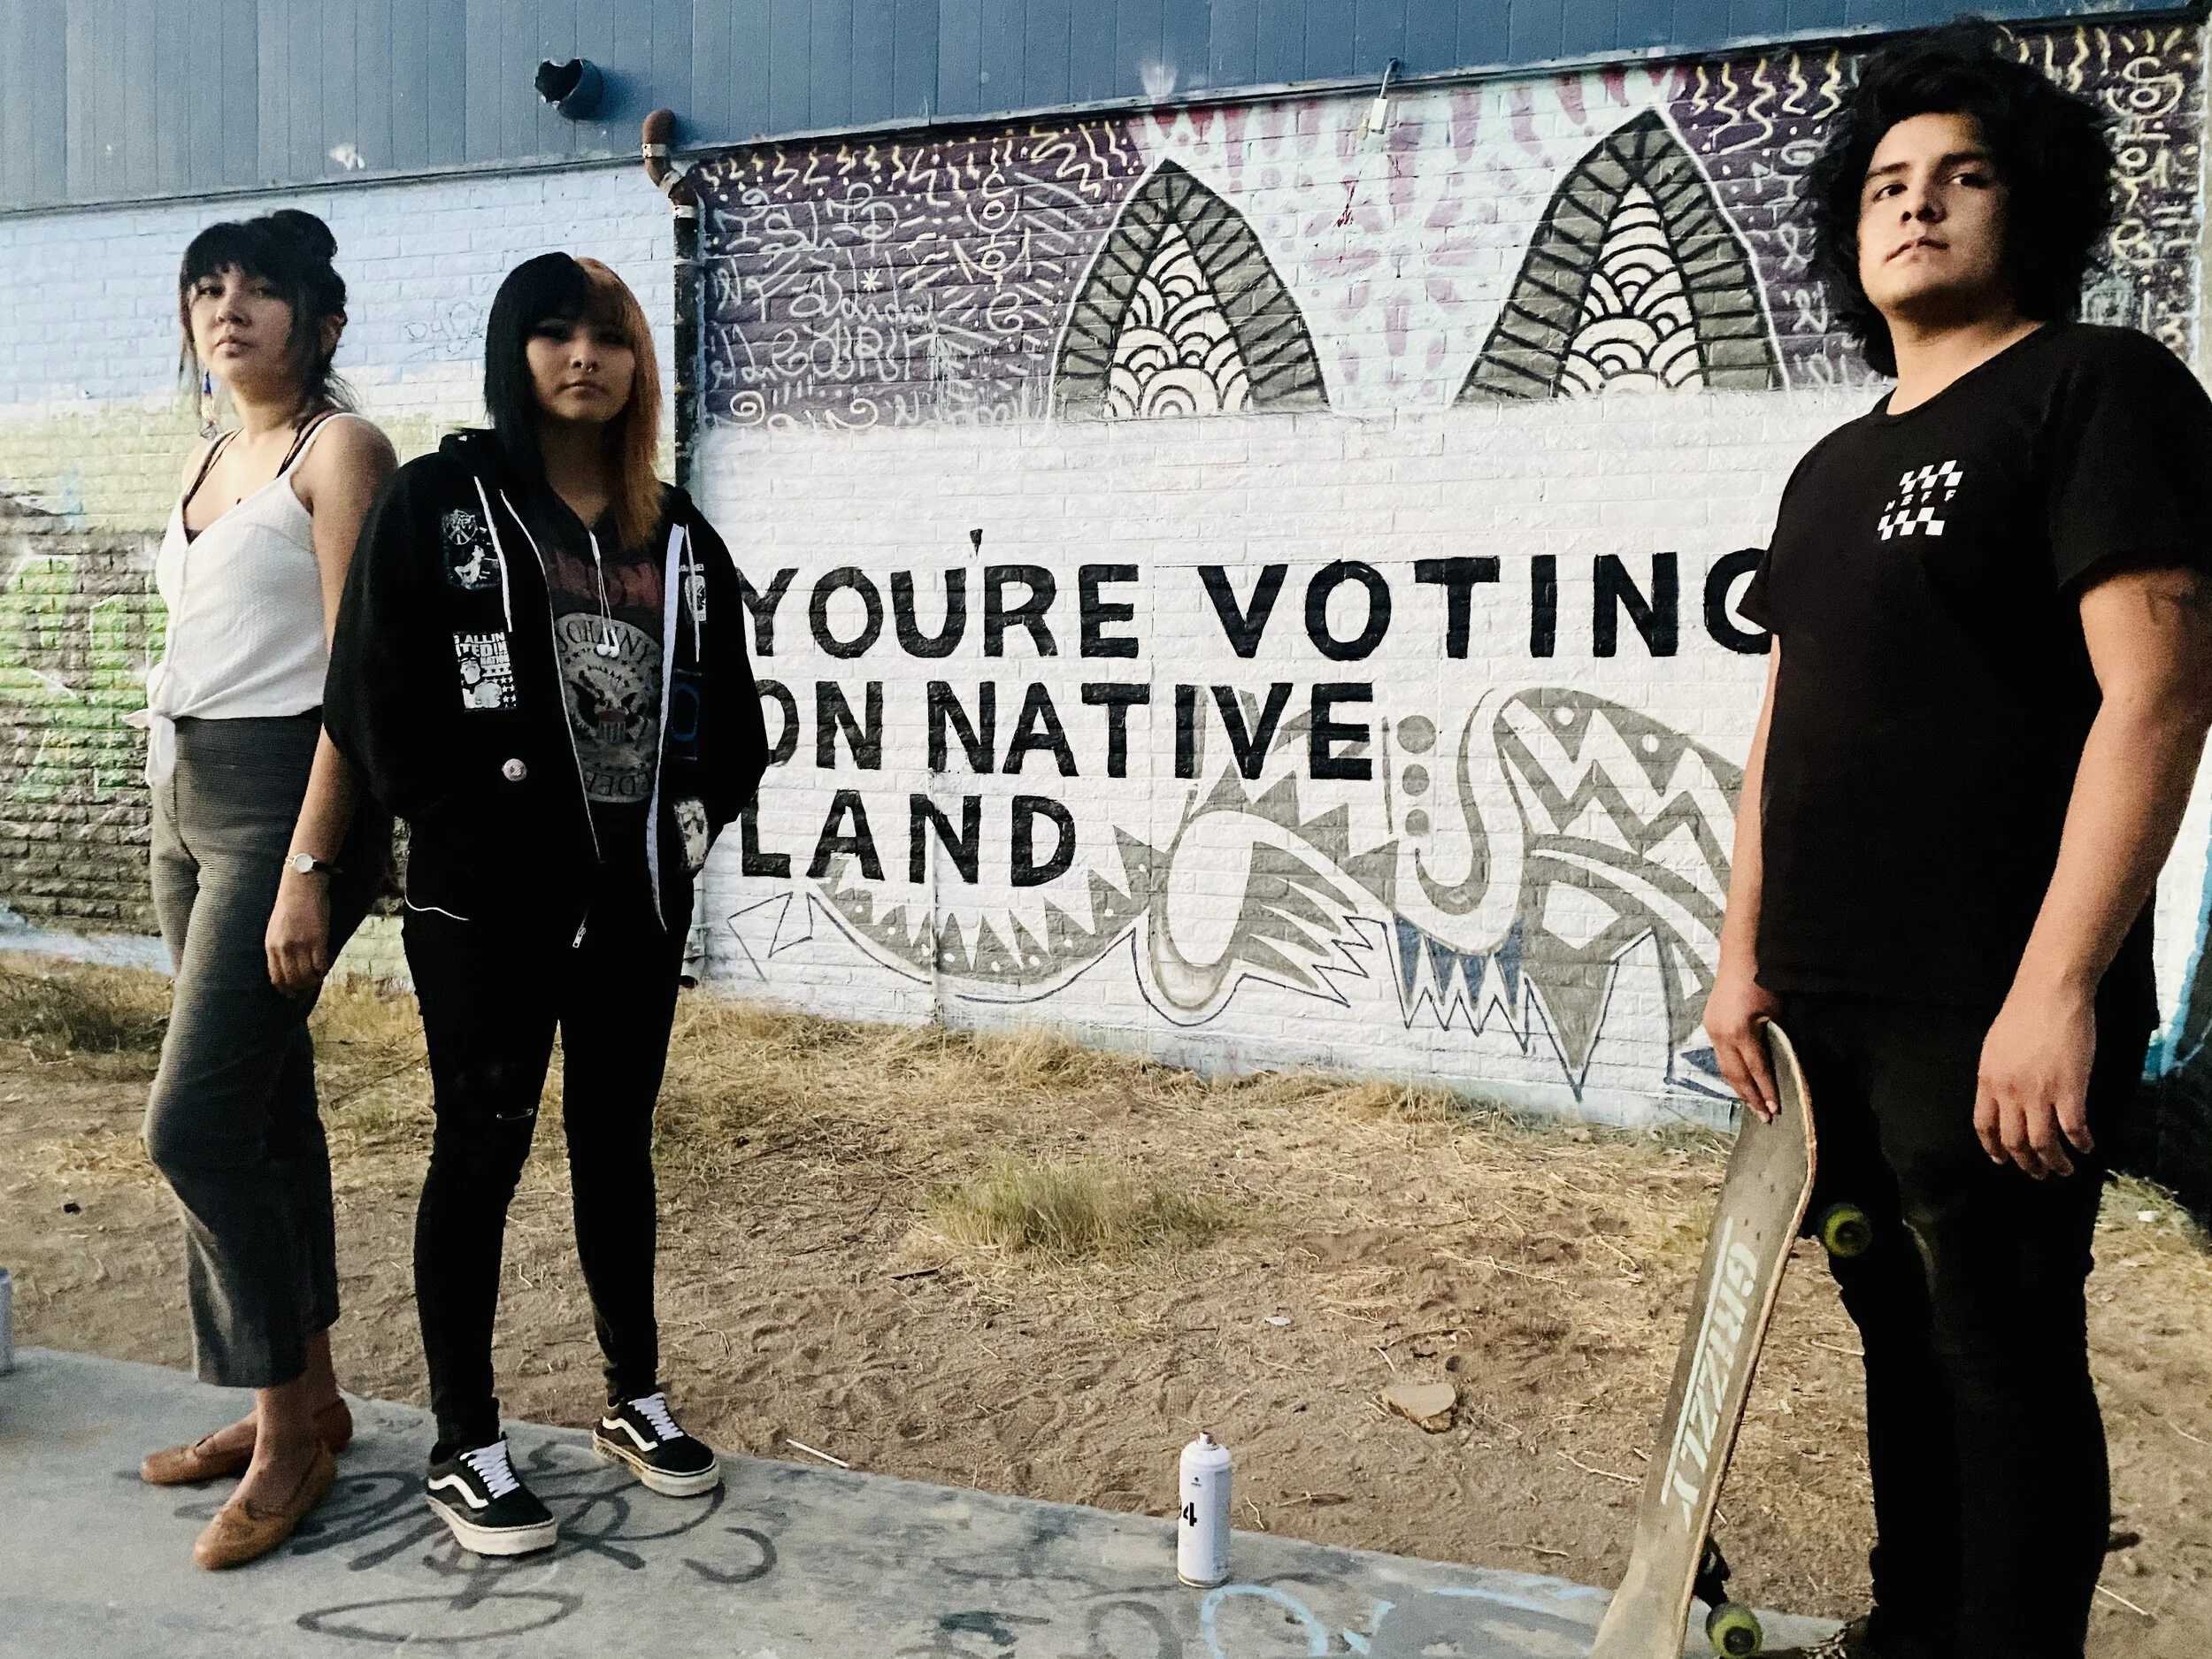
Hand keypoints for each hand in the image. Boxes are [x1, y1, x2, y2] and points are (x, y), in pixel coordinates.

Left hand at [266, 868, 332, 995]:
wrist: (301, 886)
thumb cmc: (289, 905)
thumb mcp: (275, 929)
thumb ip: (279, 948)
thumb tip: (287, 967)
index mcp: (271, 946)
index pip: (276, 978)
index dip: (285, 989)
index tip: (291, 993)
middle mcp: (284, 949)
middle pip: (293, 980)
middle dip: (300, 988)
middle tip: (307, 989)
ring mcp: (301, 945)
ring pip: (308, 975)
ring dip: (314, 981)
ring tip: (317, 978)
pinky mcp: (318, 940)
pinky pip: (321, 965)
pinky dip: (324, 970)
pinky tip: (324, 968)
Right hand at [1704, 950, 1783, 1121]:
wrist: (1741, 957)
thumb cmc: (1764, 981)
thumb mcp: (1777, 1013)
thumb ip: (1777, 1039)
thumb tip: (1784, 1064)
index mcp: (1740, 1032)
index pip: (1756, 1070)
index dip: (1766, 1091)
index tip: (1776, 1110)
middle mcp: (1722, 1035)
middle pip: (1736, 1075)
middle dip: (1751, 1097)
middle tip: (1764, 1117)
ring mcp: (1713, 1031)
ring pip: (1725, 1068)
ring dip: (1739, 1088)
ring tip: (1752, 1105)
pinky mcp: (1711, 1026)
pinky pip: (1721, 1057)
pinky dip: (1733, 1073)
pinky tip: (1741, 1081)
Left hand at [1975, 979, 2095, 1177]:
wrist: (2049, 994)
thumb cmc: (2023, 1015)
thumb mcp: (1995, 1048)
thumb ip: (1997, 1076)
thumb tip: (2003, 1098)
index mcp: (1988, 1081)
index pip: (1984, 1126)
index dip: (1994, 1148)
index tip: (2002, 1160)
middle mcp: (2010, 1093)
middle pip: (2015, 1141)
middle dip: (2027, 1163)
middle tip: (2039, 1173)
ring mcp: (2040, 1094)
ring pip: (2044, 1144)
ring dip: (2055, 1162)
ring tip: (2064, 1170)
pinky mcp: (2070, 1090)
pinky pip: (2073, 1129)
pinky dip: (2081, 1144)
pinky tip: (2087, 1147)